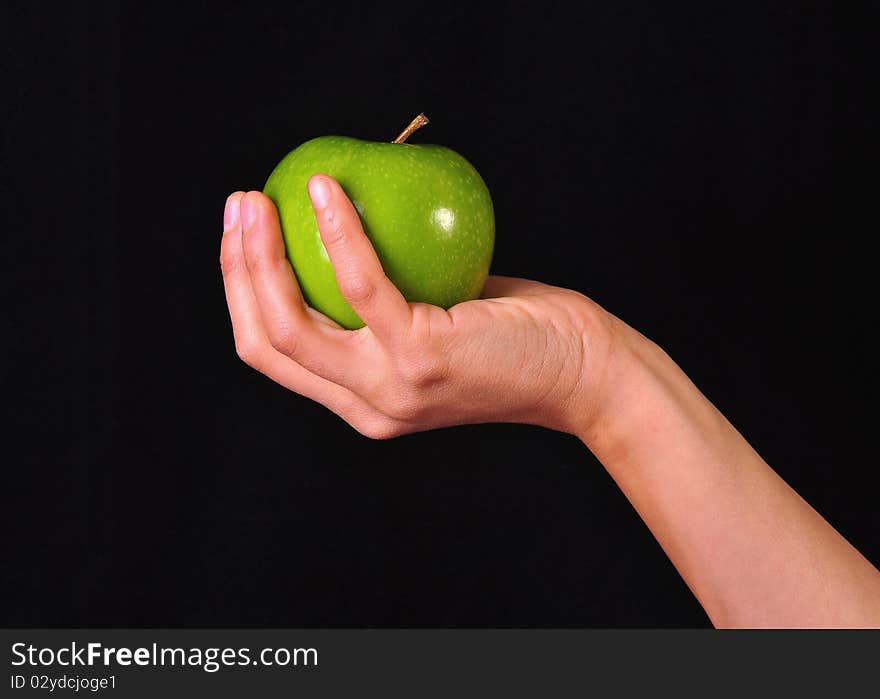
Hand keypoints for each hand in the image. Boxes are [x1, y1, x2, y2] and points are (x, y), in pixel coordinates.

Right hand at [220, 175, 615, 437]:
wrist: (585, 373)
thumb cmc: (517, 335)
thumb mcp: (438, 324)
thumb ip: (390, 301)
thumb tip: (346, 229)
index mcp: (363, 402)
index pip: (276, 355)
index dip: (243, 294)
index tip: (242, 237)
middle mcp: (367, 406)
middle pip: (267, 342)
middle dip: (237, 271)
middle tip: (239, 206)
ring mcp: (390, 389)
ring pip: (293, 324)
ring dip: (262, 255)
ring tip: (257, 197)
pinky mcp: (421, 359)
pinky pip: (362, 286)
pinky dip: (337, 233)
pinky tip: (328, 189)